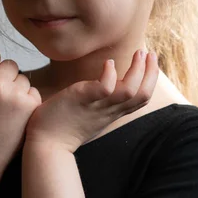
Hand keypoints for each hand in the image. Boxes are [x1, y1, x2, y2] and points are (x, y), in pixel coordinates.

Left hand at [24, 50, 158, 152]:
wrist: (46, 145)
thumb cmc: (61, 127)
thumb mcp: (87, 113)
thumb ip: (96, 101)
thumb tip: (93, 85)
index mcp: (111, 113)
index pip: (140, 99)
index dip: (149, 80)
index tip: (149, 62)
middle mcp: (109, 111)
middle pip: (142, 95)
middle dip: (151, 72)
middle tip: (151, 54)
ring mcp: (97, 106)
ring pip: (129, 91)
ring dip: (138, 70)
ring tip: (139, 53)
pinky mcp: (82, 100)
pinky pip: (104, 88)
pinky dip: (110, 74)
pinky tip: (108, 63)